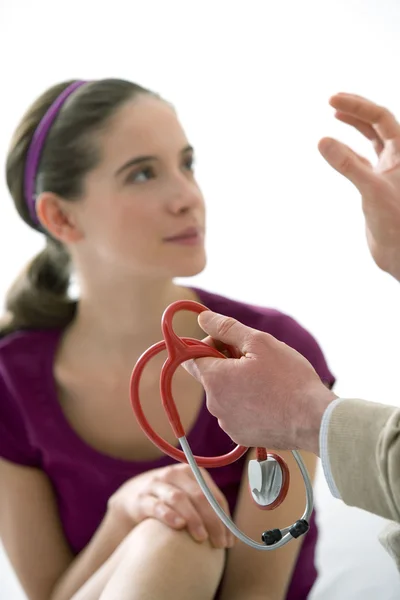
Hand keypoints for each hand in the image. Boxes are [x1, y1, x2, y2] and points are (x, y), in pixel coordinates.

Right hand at [107, 463, 234, 548]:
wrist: (132, 498)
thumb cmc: (169, 503)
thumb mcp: (188, 499)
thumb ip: (206, 512)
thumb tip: (231, 539)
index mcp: (191, 473)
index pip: (213, 495)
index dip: (224, 518)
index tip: (229, 541)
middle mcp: (174, 474)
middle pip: (199, 496)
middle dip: (212, 521)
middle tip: (219, 544)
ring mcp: (156, 484)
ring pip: (179, 498)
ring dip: (193, 518)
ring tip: (202, 538)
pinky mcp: (140, 498)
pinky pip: (156, 505)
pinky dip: (169, 515)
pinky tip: (178, 526)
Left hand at [183, 311, 336, 452]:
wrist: (314, 421)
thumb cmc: (289, 379)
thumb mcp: (259, 343)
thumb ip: (227, 328)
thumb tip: (203, 318)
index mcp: (215, 379)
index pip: (192, 357)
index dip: (209, 344)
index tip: (231, 342)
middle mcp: (214, 404)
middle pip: (211, 375)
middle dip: (228, 363)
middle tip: (257, 359)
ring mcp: (227, 423)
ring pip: (225, 394)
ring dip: (239, 383)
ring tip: (268, 381)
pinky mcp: (241, 436)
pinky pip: (237, 413)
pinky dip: (248, 403)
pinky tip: (270, 399)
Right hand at [318, 93, 399, 281]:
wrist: (399, 254)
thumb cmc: (396, 224)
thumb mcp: (371, 191)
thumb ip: (347, 165)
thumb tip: (322, 141)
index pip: (381, 118)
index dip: (358, 106)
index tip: (331, 101)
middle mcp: (398, 159)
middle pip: (378, 123)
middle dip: (356, 110)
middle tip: (332, 100)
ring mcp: (387, 172)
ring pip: (371, 141)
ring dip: (355, 126)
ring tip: (335, 113)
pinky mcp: (376, 188)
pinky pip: (360, 162)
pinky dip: (347, 152)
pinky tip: (335, 149)